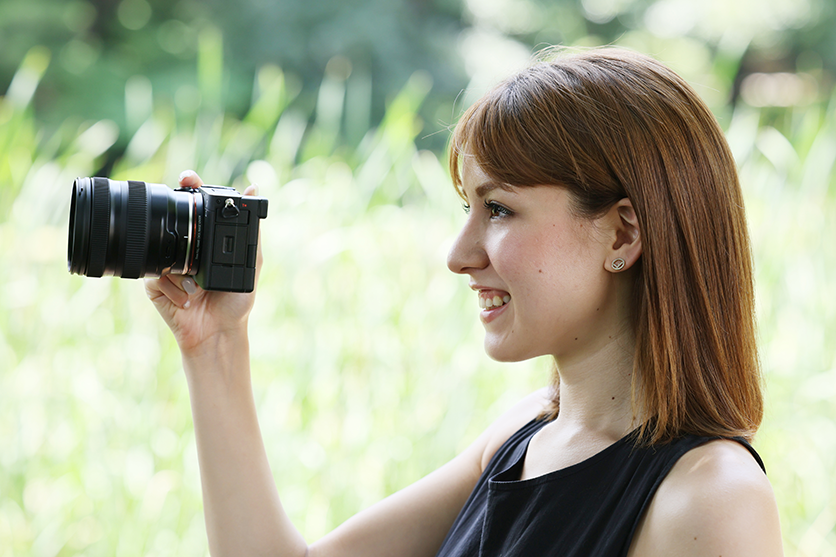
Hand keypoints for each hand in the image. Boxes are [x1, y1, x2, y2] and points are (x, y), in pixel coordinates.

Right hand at [144, 170, 262, 355]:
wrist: (218, 332)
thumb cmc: (236, 301)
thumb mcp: (250, 263)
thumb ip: (252, 229)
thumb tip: (256, 189)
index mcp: (205, 242)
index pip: (195, 209)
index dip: (190, 189)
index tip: (189, 177)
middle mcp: (185, 250)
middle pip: (172, 223)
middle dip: (171, 212)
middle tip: (178, 200)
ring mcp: (167, 266)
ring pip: (163, 251)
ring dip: (182, 269)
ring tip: (198, 286)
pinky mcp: (154, 284)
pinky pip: (156, 275)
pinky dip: (174, 287)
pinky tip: (188, 299)